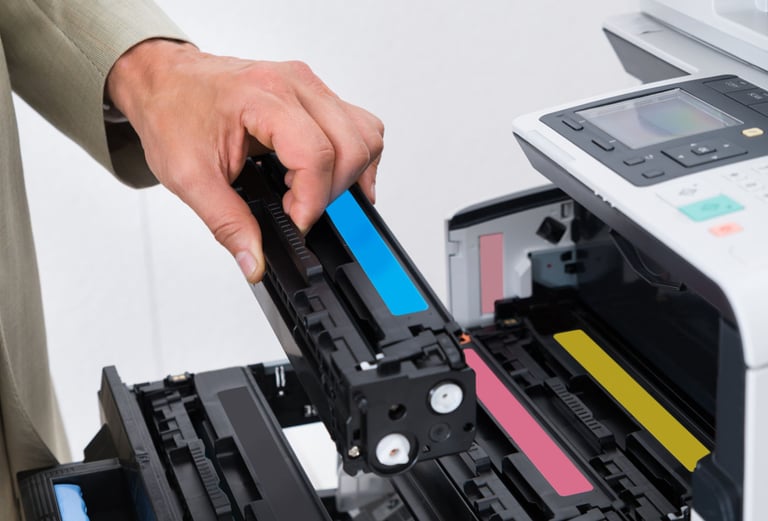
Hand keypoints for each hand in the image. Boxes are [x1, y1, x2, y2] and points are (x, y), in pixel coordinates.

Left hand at [106, 39, 382, 282]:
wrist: (166, 80)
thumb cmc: (173, 112)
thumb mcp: (188, 176)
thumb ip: (227, 222)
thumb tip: (254, 260)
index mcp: (263, 97)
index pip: (315, 154)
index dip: (311, 201)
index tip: (295, 223)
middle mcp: (295, 84)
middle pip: (351, 146)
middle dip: (331, 192)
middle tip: (298, 210)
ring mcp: (310, 86)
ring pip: (366, 135)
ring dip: (350, 174)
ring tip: (311, 192)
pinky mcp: (316, 94)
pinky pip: (360, 125)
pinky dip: (356, 156)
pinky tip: (334, 176)